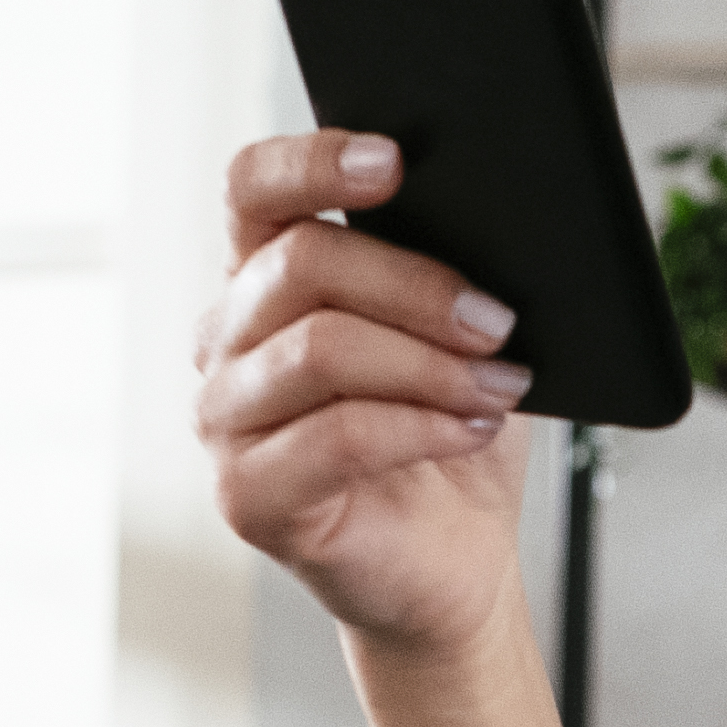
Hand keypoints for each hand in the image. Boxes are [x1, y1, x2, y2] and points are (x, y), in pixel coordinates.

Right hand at [196, 131, 536, 659]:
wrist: (452, 565)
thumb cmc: (449, 441)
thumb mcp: (460, 337)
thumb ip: (448, 270)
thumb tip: (492, 213)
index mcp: (262, 279)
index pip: (253, 187)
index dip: (315, 162)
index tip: (395, 161)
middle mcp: (226, 342)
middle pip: (301, 262)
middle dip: (416, 286)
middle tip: (497, 319)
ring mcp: (226, 421)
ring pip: (321, 348)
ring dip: (430, 363)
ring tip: (501, 384)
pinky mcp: (248, 497)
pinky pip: (337, 436)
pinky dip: (421, 426)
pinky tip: (471, 427)